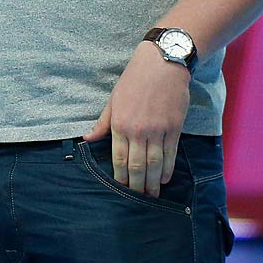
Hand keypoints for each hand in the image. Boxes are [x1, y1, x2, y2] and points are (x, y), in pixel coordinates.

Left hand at [85, 42, 191, 196]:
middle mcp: (138, 130)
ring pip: (155, 163)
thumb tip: (88, 138)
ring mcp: (158, 130)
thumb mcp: (113, 99)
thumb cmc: (134, 80)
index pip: (119, 158)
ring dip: (153, 182)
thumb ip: (103, 122)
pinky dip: (167, 168)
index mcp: (120, 124)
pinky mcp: (174, 127)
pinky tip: (164, 178)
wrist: (163, 64)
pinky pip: (170, 153)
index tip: (121, 188)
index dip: (121, 177)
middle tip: (137, 199)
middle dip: (137, 185)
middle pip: (137, 166)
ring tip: (152, 195)